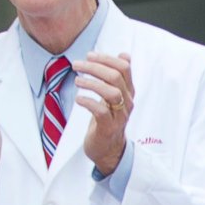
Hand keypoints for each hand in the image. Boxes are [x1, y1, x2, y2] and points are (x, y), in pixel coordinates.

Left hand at [74, 51, 133, 172]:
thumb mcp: (114, 95)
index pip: (124, 68)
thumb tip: (125, 55)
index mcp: (128, 92)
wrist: (108, 149)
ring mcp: (120, 115)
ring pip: (112, 93)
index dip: (107, 58)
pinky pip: (101, 111)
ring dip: (92, 83)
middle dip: (94, 67)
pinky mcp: (109, 127)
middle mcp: (127, 102)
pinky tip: (79, 98)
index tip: (89, 55)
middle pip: (116, 77)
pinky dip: (88, 102)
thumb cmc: (108, 119)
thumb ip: (118, 76)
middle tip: (76, 65)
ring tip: (77, 81)